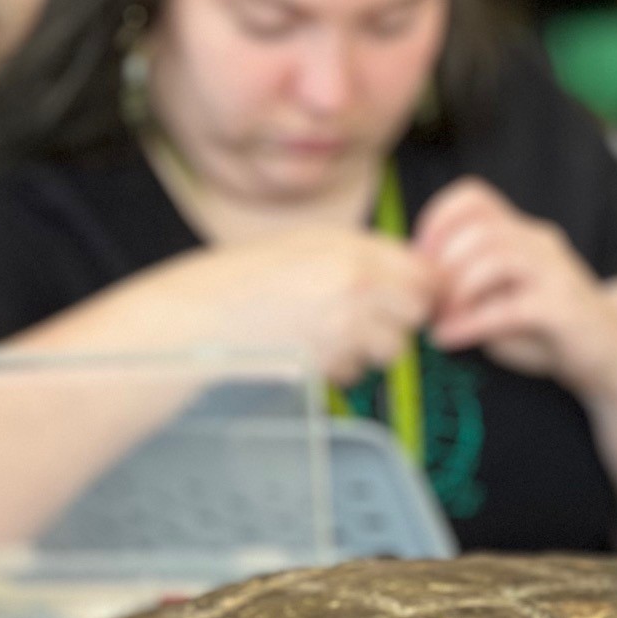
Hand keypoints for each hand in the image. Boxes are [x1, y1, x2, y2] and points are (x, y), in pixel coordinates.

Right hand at [189, 227, 439, 384]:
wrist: (193, 323)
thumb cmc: (236, 283)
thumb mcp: (300, 245)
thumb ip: (357, 255)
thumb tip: (409, 272)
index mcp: (348, 247)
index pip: (423, 272)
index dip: (417, 287)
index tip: (404, 296)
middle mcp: (354, 283)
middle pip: (417, 311)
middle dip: (398, 320)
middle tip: (365, 320)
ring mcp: (345, 327)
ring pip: (393, 348)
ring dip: (369, 349)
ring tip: (326, 337)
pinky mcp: (330, 365)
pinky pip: (357, 372)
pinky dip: (340, 369)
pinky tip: (306, 353)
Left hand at [415, 178, 607, 387]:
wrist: (608, 358)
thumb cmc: (544, 331)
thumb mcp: (496, 303)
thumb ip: (463, 289)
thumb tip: (416, 288)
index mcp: (521, 232)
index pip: (473, 197)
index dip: (436, 220)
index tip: (417, 259)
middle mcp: (539, 242)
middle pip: (478, 229)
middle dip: (441, 264)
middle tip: (424, 299)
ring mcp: (554, 272)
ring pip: (494, 259)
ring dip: (455, 291)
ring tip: (438, 319)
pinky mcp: (562, 308)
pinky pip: (509, 308)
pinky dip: (470, 323)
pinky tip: (449, 338)